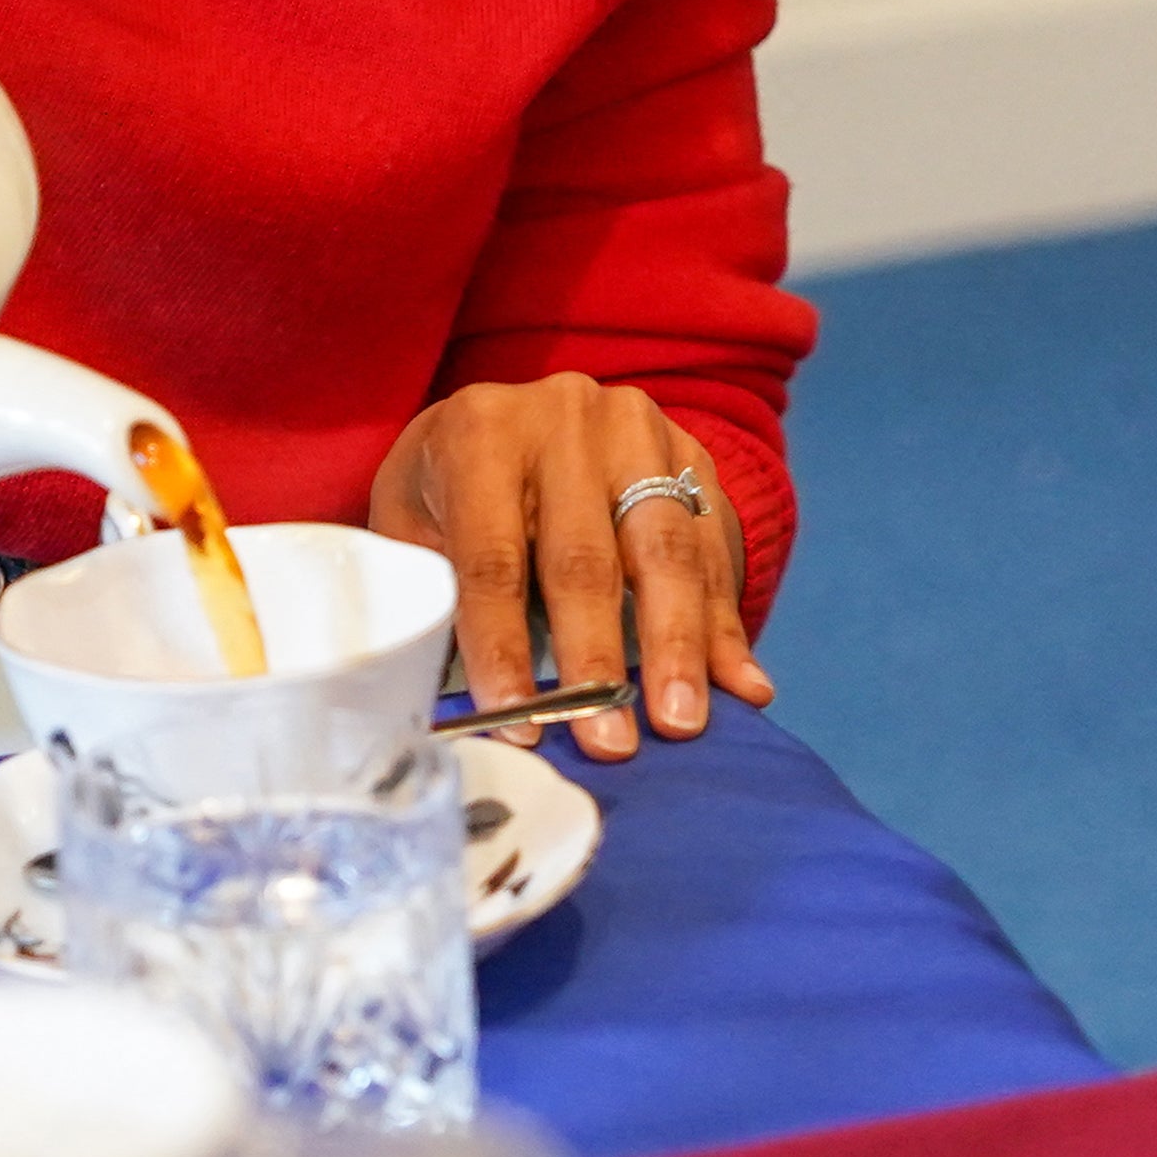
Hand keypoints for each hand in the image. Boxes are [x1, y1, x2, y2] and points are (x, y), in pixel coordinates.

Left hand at [364, 376, 772, 760]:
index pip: (491, 557)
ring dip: (678, 647)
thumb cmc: (453, 488)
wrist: (520, 414)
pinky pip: (714, 549)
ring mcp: (638, 433)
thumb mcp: (413, 522)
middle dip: (600, 660)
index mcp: (481, 434)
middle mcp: (566, 420)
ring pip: (665, 549)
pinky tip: (743, 685)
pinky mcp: (691, 454)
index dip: (504, 644)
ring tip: (682, 722)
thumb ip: (430, 593)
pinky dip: (726, 626)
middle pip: (585, 557)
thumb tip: (443, 701)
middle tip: (611, 743)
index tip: (517, 718)